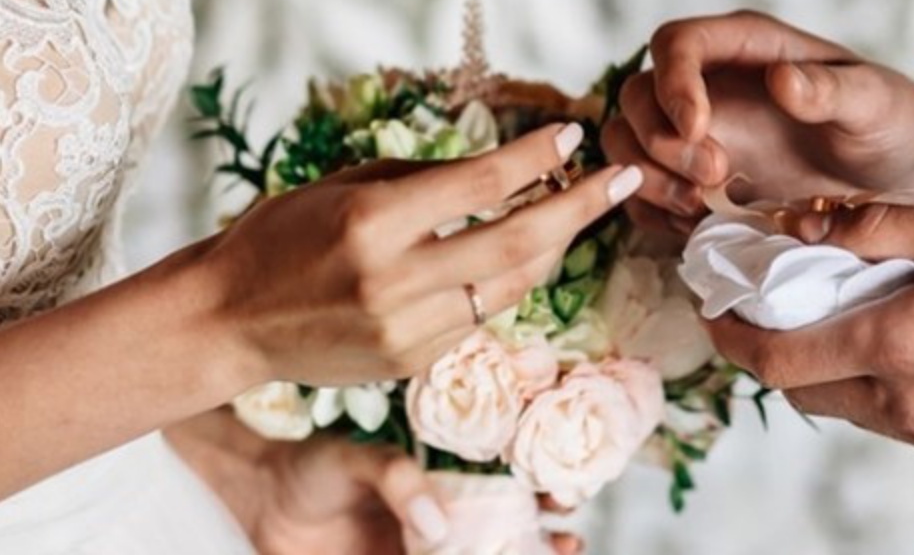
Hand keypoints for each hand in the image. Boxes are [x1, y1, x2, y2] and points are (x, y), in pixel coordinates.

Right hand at [197, 123, 641, 389]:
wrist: (230, 322)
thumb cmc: (282, 236)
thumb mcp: (344, 185)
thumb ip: (424, 179)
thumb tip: (499, 169)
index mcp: (375, 223)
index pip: (482, 183)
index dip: (537, 157)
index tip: (574, 136)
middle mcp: (397, 281)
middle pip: (519, 242)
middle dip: (581, 208)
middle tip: (622, 179)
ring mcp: (409, 332)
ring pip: (513, 286)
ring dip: (552, 246)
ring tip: (576, 212)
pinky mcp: (413, 363)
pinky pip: (481, 317)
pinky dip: (504, 282)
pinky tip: (512, 256)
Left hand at [257, 439, 584, 554]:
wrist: (259, 502)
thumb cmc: (311, 468)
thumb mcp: (355, 456)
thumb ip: (397, 478)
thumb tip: (436, 525)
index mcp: (446, 478)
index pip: (511, 483)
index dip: (546, 488)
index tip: (565, 496)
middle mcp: (446, 519)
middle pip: (513, 532)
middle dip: (551, 538)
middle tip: (568, 542)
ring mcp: (426, 554)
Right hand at [602, 10, 913, 234]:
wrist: (892, 176)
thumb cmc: (886, 124)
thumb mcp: (875, 103)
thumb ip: (832, 90)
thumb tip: (782, 81)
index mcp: (745, 47)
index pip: (677, 43)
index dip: (673, 83)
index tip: (699, 129)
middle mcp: (708, 84)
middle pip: (639, 96)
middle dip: (661, 140)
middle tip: (715, 178)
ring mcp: (696, 133)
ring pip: (628, 142)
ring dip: (648, 178)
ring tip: (700, 206)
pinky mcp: (691, 179)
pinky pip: (643, 191)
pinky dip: (655, 211)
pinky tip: (696, 225)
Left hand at [709, 203, 913, 477]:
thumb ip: (878, 228)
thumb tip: (805, 224)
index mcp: (894, 344)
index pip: (776, 357)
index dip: (732, 338)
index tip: (713, 312)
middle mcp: (902, 402)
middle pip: (804, 386)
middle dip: (776, 350)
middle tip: (775, 310)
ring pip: (849, 407)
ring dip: (832, 367)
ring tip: (849, 321)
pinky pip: (898, 423)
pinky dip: (882, 389)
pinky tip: (912, 353)